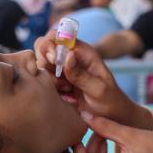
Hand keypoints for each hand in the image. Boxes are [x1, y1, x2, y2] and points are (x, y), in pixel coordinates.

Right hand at [34, 31, 152, 129]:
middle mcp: (71, 57)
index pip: (59, 35)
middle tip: (58, 78)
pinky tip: (65, 96)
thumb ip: (81, 74)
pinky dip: (49, 87)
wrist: (111, 117)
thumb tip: (67, 55)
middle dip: (45, 60)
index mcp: (83, 52)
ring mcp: (63, 69)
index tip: (54, 59)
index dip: (51, 44)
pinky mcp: (58, 82)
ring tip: (65, 89)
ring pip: (42, 64)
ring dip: (48, 77)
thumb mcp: (98, 89)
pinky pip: (44, 80)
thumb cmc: (110, 101)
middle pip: (44, 46)